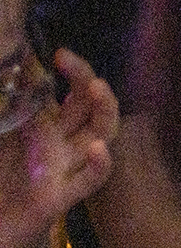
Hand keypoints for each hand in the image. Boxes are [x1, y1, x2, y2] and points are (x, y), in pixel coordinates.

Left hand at [0, 50, 117, 247]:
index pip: (66, 91)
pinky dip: (98, 165)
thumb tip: (12, 69)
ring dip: (104, 110)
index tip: (54, 51)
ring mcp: (64, 168)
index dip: (67, 70)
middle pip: (87, 105)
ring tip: (98, 89)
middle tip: (69, 60)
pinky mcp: (61, 197)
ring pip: (100, 134)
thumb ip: (2, 109)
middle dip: (84, 78)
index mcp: (42, 127)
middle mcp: (59, 143)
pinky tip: (97, 149)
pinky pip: (88, 180)